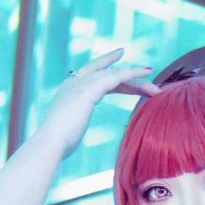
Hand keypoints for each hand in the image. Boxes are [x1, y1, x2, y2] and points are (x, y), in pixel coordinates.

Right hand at [40, 48, 159, 158]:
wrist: (49, 144)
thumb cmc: (56, 147)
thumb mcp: (64, 135)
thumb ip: (68, 131)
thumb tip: (66, 143)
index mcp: (67, 92)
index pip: (90, 74)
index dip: (107, 66)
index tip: (119, 56)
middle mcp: (74, 83)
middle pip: (105, 73)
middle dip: (126, 74)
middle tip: (146, 70)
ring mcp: (81, 84)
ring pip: (114, 76)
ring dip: (137, 80)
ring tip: (155, 88)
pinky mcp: (90, 89)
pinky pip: (116, 77)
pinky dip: (132, 75)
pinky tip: (146, 75)